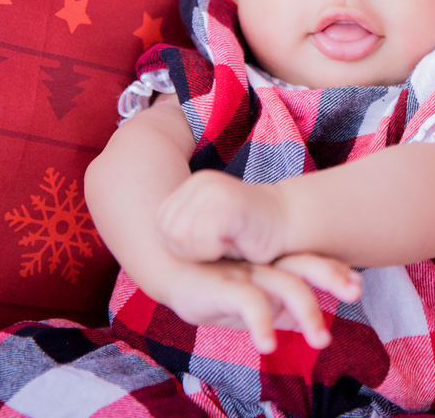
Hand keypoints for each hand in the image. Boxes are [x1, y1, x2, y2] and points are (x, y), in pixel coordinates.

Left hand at [157, 169, 287, 262]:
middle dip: (191, 251)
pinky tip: (237, 242)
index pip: (160, 228)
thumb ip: (180, 233)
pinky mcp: (227, 202)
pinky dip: (217, 250)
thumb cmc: (248, 238)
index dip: (181, 247)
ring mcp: (213, 189)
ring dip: (206, 252)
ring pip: (183, 238)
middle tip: (222, 245)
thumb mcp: (207, 233)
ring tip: (230, 242)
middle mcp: (199, 183)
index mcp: (190, 188)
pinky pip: (203, 238)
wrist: (289, 226)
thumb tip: (144, 248)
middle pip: (169, 234)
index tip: (211, 244)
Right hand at [164, 252, 361, 354]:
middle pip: (305, 265)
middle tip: (355, 293)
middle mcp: (264, 265)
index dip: (335, 271)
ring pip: (287, 286)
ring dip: (309, 313)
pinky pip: (250, 303)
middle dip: (333, 277)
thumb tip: (299, 321)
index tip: (356, 285)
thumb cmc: (211, 285)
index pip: (309, 263)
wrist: (165, 268)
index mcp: (273, 264)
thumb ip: (274, 305)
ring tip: (321, 341)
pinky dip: (263, 324)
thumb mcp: (246, 296)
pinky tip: (268, 346)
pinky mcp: (225, 286)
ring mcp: (246, 273)